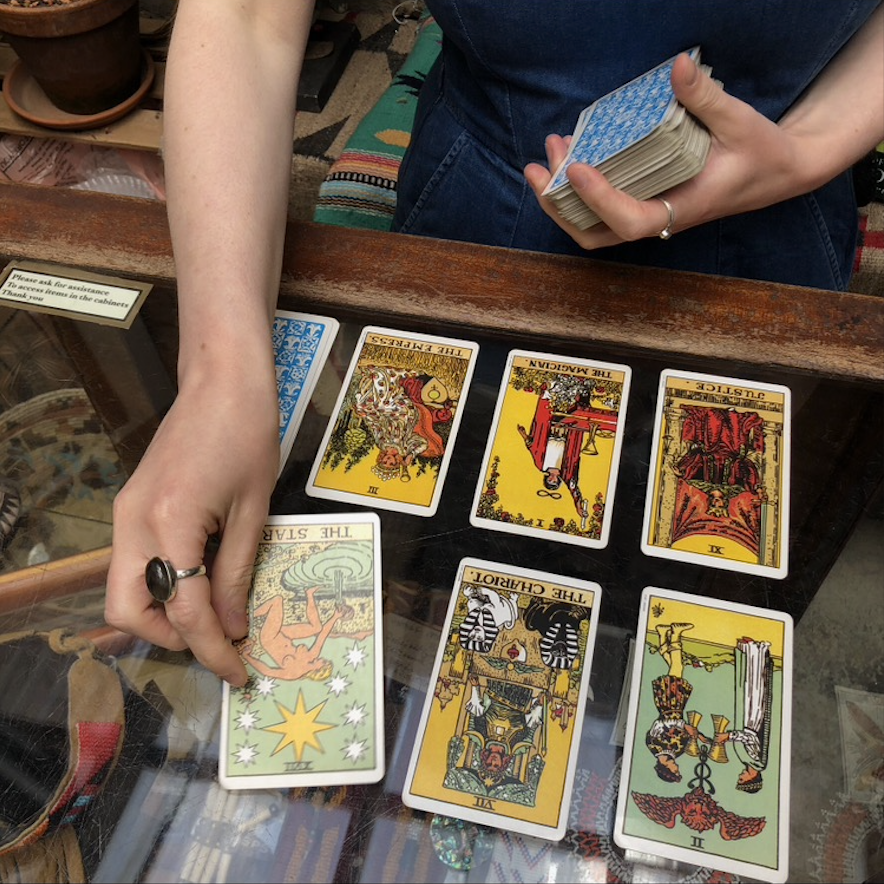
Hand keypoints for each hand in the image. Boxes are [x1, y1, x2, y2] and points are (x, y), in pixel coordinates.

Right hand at [105, 370, 279, 685]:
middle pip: (126, 611)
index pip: (185, 611)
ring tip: (212, 614)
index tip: (238, 672)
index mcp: (169, 523)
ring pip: (123, 590)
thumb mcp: (253, 511)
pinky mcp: (132, 505)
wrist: (222, 382)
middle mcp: (133, 523)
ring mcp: (126, 513)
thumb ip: (237, 573)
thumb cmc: (248, 436)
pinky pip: (134, 563)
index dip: (213, 649)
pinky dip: (160, 584)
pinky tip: (200, 580)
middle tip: (217, 640)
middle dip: (169, 638)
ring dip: (161, 613)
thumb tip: (233, 628)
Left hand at [524, 53, 803, 249]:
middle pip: (595, 234)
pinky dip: (576, 190)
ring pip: (592, 227)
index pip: (629, 221)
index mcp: (681, 209)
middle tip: (540, 163)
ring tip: (547, 154)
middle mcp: (658, 220)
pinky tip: (569, 154)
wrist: (778, 173)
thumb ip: (706, 97)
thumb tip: (678, 66)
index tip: (576, 166)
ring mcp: (648, 215)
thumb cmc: (761, 153)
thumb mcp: (740, 121)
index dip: (598, 199)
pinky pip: (600, 210)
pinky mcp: (644, 203)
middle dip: (560, 205)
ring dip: (561, 198)